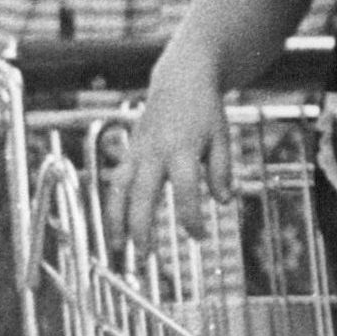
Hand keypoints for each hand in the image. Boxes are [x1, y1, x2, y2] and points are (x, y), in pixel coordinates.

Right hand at [117, 58, 231, 250]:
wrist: (181, 80)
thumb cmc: (205, 110)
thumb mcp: (222, 135)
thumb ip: (222, 169)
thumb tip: (224, 201)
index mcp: (183, 148)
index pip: (186, 189)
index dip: (190, 215)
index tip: (196, 236)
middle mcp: (155, 151)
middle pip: (144, 194)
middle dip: (142, 227)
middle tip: (145, 256)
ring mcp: (138, 151)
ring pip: (119, 190)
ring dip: (116, 220)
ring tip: (118, 248)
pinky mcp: (128, 151)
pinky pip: (115, 182)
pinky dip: (112, 205)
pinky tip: (114, 226)